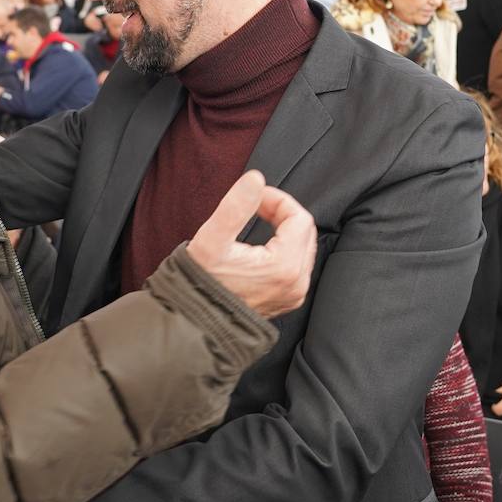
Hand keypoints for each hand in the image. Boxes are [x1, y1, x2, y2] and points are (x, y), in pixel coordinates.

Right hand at [187, 170, 315, 319]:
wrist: (196, 321)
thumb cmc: (201, 284)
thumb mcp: (212, 240)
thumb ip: (236, 207)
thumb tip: (255, 180)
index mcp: (284, 266)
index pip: (299, 218)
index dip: (278, 200)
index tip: (255, 197)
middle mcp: (296, 283)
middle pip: (305, 231)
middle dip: (282, 213)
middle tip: (255, 206)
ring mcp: (294, 294)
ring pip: (303, 247)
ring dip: (283, 229)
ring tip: (256, 222)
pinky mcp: (287, 300)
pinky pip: (297, 265)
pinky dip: (283, 248)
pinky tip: (261, 246)